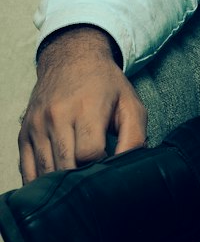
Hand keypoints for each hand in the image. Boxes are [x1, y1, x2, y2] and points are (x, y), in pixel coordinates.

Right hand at [17, 26, 147, 183]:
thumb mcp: (130, 104)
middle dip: (81, 178)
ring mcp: (36, 126)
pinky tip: (56, 181)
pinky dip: (40, 181)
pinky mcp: (23, 134)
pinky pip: (27, 169)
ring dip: (62, 182)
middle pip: (66, 166)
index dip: (101, 166)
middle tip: (94, 177)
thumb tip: (128, 168)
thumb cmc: (105, 85)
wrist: (71, 59)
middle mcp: (56, 116)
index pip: (89, 153)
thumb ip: (135, 137)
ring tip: (78, 180)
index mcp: (85, 108)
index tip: (107, 163)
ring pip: (45, 172)